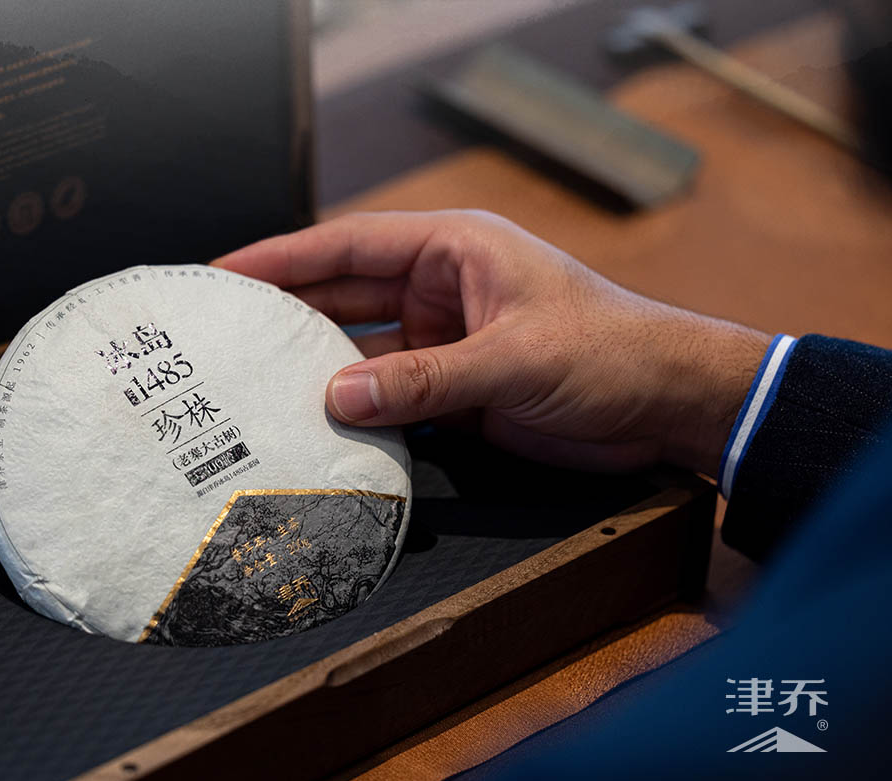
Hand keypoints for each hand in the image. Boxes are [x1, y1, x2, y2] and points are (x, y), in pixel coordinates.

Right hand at [214, 210, 770, 474]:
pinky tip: (316, 425)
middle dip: (285, 312)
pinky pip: (389, 396)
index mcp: (453, 249)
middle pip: (343, 294)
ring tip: (253, 385)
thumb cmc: (612, 351)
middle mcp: (441, 288)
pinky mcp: (454, 389)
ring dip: (316, 369)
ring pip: (360, 351)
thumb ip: (424, 379)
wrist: (667, 405)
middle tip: (224, 332)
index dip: (283, 257)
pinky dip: (356, 410)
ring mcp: (444, 340)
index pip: (348, 245)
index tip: (227, 271)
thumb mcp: (514, 358)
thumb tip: (338, 396)